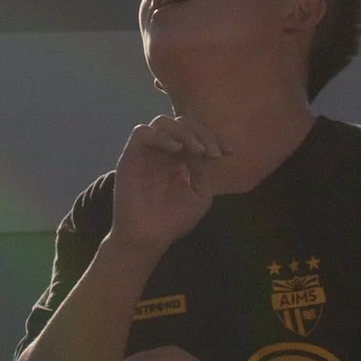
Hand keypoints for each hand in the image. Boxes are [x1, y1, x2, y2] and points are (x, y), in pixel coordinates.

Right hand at [108, 115, 224, 259]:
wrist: (150, 237)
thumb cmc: (173, 219)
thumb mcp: (199, 193)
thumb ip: (202, 169)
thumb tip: (203, 149)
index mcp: (179, 159)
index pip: (196, 135)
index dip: (214, 137)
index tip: (230, 152)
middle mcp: (163, 151)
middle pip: (182, 123)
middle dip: (202, 133)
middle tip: (213, 153)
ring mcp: (146, 153)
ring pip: (163, 123)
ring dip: (185, 132)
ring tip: (198, 151)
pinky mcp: (131, 156)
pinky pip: (141, 133)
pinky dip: (161, 137)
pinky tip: (177, 150)